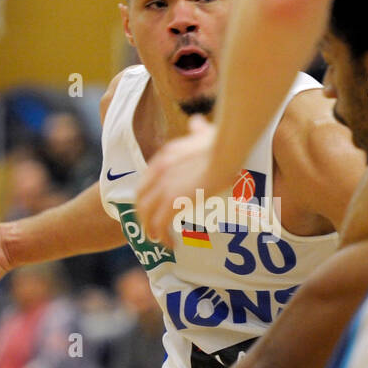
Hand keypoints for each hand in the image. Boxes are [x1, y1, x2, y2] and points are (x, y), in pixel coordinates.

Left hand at [135, 115, 223, 246]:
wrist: (226, 152)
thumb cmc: (223, 142)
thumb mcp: (205, 134)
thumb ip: (198, 131)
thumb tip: (196, 122)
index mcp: (164, 156)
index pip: (146, 181)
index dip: (147, 197)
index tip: (154, 208)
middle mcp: (158, 172)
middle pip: (140, 199)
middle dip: (144, 216)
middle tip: (153, 228)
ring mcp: (164, 187)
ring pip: (146, 214)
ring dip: (150, 229)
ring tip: (160, 240)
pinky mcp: (173, 201)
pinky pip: (159, 224)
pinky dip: (162, 237)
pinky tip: (171, 244)